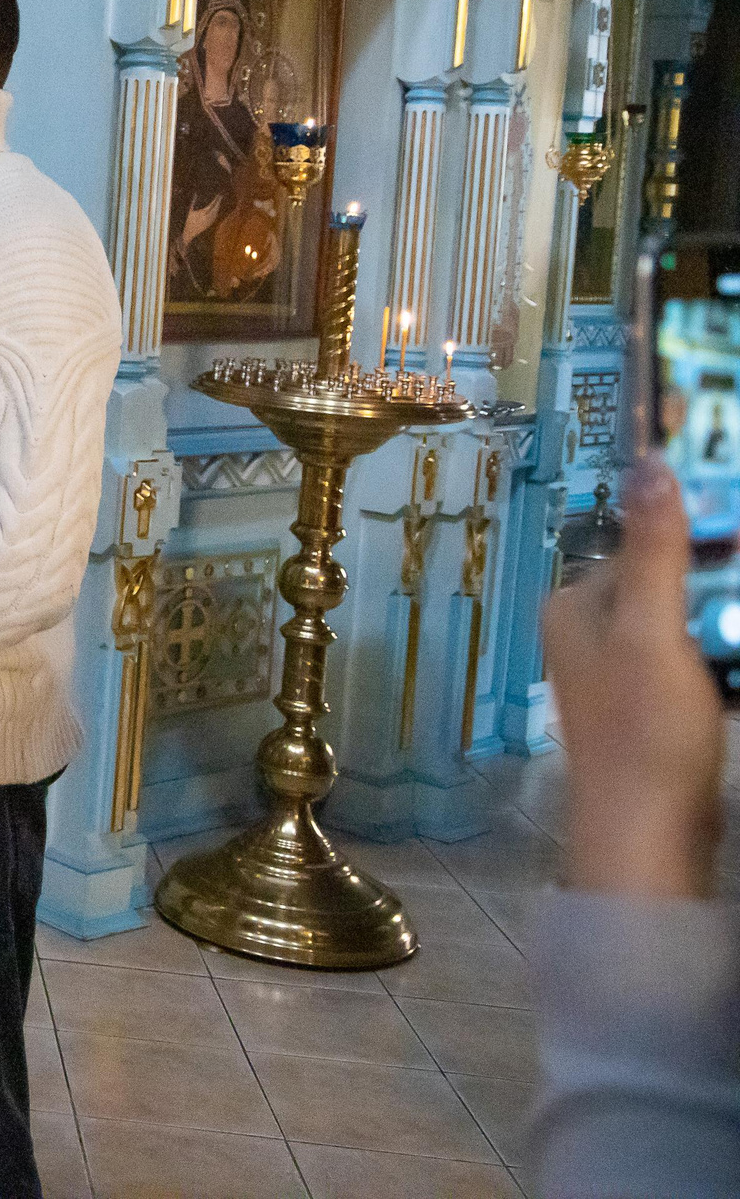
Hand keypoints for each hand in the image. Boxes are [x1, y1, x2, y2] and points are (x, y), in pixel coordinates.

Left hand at [543, 456, 726, 898]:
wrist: (649, 836)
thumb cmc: (646, 731)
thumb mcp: (653, 629)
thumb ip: (655, 550)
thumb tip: (651, 462)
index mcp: (576, 605)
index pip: (648, 542)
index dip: (705, 539)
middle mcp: (587, 632)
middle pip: (673, 583)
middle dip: (721, 589)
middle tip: (736, 616)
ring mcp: (619, 673)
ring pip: (691, 625)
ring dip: (728, 627)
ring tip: (735, 647)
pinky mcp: (652, 710)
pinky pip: (699, 666)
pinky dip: (726, 666)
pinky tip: (737, 679)